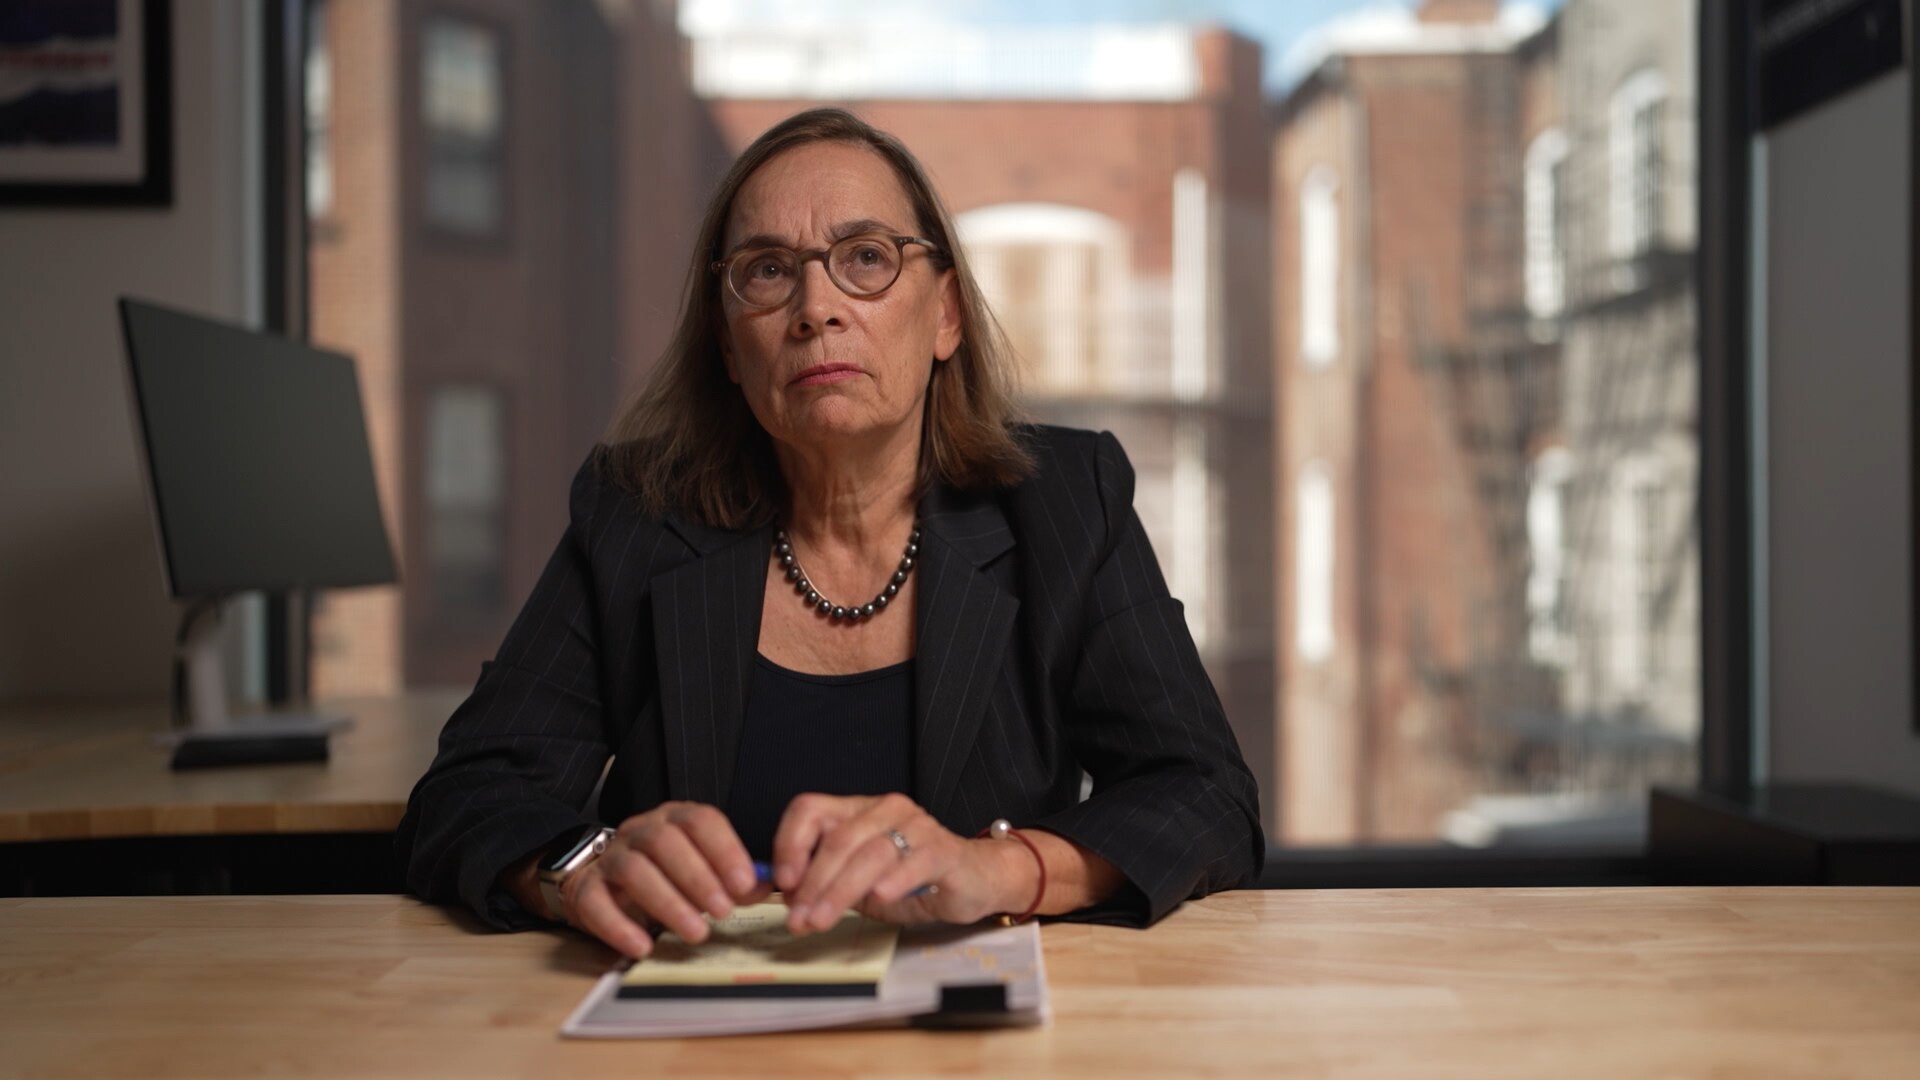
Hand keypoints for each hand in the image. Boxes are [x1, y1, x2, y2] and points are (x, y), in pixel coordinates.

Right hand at [558, 801, 770, 958]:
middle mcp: (639, 831)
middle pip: (665, 842)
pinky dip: (619, 926)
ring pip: (634, 870)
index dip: (724, 849)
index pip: (700, 821)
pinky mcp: (584, 888)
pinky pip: (596, 902)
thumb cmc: (661, 875)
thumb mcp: (700, 871)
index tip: (744, 883)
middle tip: (724, 911)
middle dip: (698, 877)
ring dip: (668, 902)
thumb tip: (767, 886)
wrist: (597, 879)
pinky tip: (643, 946)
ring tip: (696, 932)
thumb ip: (733, 878)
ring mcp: (609, 858)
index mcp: (672, 820)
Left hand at [771, 792, 1027, 933]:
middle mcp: (884, 810)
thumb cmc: (914, 879)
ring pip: (870, 853)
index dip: (790, 843)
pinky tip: (879, 896)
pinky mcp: (943, 850)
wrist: (974, 878)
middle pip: (838, 838)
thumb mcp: (860, 881)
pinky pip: (914, 861)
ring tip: (823, 919)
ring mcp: (916, 826)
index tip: (783, 881)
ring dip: (840, 890)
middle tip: (799, 918)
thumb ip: (827, 881)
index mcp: (857, 810)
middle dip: (813, 883)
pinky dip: (893, 879)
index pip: (810, 809)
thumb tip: (789, 897)